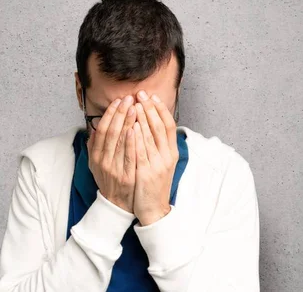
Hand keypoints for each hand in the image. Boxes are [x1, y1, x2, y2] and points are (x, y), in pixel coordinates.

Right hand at [86, 95, 136, 212]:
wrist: (117, 205)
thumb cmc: (109, 180)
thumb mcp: (96, 164)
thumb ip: (94, 146)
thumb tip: (94, 127)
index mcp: (96, 156)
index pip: (102, 130)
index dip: (110, 114)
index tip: (118, 101)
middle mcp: (103, 161)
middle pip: (111, 132)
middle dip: (120, 113)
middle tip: (129, 98)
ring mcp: (115, 169)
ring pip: (120, 142)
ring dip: (128, 122)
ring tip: (135, 107)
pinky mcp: (127, 176)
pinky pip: (129, 156)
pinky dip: (132, 141)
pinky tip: (136, 128)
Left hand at [132, 91, 179, 225]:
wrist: (154, 208)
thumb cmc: (154, 184)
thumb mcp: (161, 163)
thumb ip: (157, 145)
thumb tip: (148, 125)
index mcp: (171, 153)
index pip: (169, 125)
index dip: (161, 109)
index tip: (152, 96)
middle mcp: (167, 157)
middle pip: (159, 127)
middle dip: (149, 108)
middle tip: (140, 94)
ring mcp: (157, 165)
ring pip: (150, 137)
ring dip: (142, 118)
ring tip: (134, 104)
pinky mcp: (146, 173)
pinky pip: (140, 152)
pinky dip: (136, 139)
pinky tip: (130, 127)